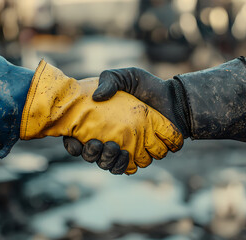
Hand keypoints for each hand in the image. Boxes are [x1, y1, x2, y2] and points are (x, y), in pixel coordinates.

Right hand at [63, 68, 188, 170]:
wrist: (172, 99)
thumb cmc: (146, 87)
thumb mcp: (126, 76)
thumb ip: (110, 80)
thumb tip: (97, 97)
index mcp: (99, 122)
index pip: (77, 138)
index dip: (72, 144)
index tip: (74, 141)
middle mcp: (108, 138)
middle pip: (91, 156)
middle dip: (91, 154)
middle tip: (96, 143)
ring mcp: (123, 148)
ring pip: (108, 164)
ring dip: (107, 160)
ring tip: (114, 148)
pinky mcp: (139, 155)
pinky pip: (128, 168)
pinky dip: (124, 166)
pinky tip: (126, 155)